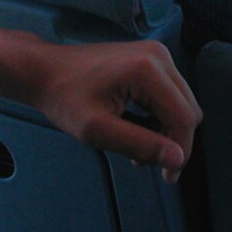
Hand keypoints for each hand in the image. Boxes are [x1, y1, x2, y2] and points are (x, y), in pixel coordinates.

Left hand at [24, 38, 201, 181]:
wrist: (44, 71)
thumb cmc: (64, 97)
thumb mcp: (98, 130)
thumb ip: (140, 145)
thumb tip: (177, 160)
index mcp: (147, 69)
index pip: (184, 118)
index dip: (180, 152)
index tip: (168, 176)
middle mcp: (158, 56)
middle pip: (188, 110)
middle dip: (171, 141)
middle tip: (143, 161)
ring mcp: (155, 54)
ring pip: (181, 104)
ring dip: (164, 130)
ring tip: (134, 145)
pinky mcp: (150, 59)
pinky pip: (169, 94)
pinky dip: (158, 116)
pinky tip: (135, 126)